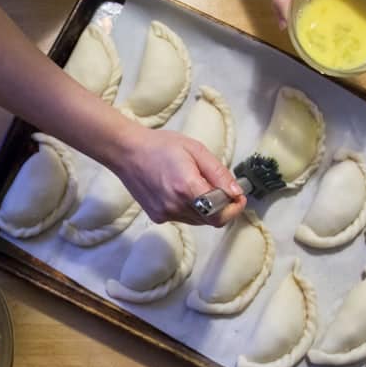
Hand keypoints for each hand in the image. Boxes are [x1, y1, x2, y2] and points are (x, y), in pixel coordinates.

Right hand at [114, 127, 245, 226]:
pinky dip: (189, 208)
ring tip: (197, 186)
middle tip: (222, 189)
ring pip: (198, 221)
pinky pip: (183, 218)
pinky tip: (179, 190)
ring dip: (206, 208)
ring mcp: (165, 214)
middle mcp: (175, 206)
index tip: (238, 197)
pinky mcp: (157, 217)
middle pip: (211, 220)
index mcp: (187, 188)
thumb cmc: (161, 146)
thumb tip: (235, 192)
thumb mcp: (196, 150)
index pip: (220, 214)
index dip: (233, 208)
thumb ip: (218, 173)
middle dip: (222, 207)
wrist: (127, 152)